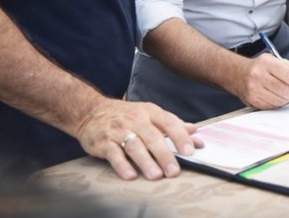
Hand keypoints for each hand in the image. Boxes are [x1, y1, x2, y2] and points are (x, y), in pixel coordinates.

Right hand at [74, 98, 202, 180]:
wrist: (91, 112)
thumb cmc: (128, 116)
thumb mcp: (151, 115)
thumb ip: (174, 126)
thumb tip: (197, 134)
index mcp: (150, 112)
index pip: (169, 123)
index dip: (180, 136)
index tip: (190, 151)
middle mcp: (135, 119)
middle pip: (152, 137)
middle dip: (164, 155)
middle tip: (174, 171)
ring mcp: (118, 130)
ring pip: (134, 146)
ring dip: (146, 162)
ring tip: (156, 175)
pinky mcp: (103, 142)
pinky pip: (113, 154)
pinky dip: (122, 165)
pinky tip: (131, 175)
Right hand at [235, 54, 288, 109]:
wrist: (239, 74)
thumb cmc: (262, 68)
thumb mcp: (278, 61)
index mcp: (267, 62)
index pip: (288, 75)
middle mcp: (258, 74)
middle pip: (284, 90)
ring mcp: (253, 88)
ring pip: (278, 100)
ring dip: (287, 100)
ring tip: (287, 95)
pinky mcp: (251, 100)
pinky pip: (271, 106)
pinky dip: (278, 104)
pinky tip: (277, 98)